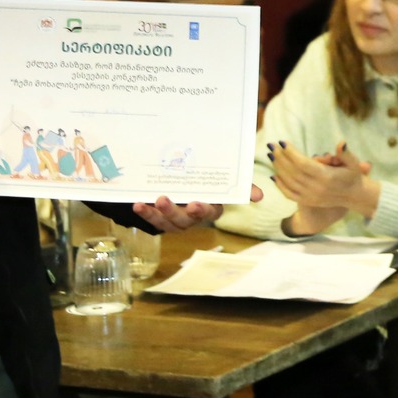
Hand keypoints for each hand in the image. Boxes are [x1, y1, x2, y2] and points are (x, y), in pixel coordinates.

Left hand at [132, 187, 261, 233]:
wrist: (184, 175)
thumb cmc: (207, 178)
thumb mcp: (223, 178)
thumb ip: (242, 186)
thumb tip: (259, 196)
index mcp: (210, 207)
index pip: (210, 212)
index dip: (203, 210)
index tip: (196, 203)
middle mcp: (193, 217)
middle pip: (185, 219)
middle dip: (174, 211)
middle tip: (164, 199)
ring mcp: (175, 218)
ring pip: (168, 222)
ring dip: (158, 214)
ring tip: (150, 201)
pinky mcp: (160, 217)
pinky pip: (153, 220)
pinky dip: (145, 213)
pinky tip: (137, 204)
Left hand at [269, 141, 377, 234]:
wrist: (354, 196)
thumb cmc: (353, 176)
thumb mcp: (354, 163)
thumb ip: (346, 154)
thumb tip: (341, 143)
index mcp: (326, 177)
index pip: (304, 164)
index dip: (292, 153)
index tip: (283, 142)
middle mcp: (317, 188)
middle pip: (293, 172)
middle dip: (281, 158)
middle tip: (273, 146)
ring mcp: (311, 196)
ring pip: (289, 182)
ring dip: (279, 168)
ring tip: (272, 156)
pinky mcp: (308, 202)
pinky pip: (290, 194)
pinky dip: (280, 185)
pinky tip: (274, 175)